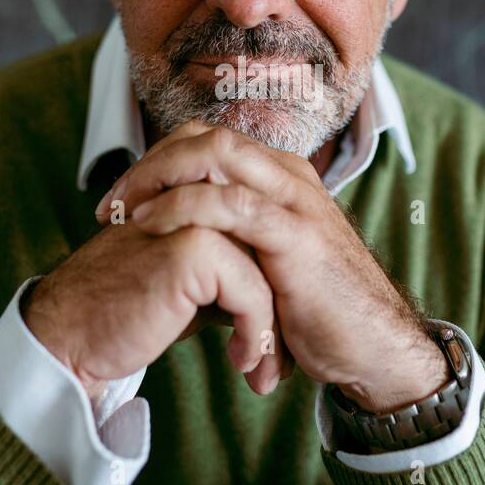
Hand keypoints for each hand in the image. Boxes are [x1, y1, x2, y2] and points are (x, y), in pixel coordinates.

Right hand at [22, 218, 290, 402]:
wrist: (72, 335)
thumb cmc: (129, 313)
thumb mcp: (193, 283)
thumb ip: (234, 269)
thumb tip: (284, 289)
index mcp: (199, 195)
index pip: (264, 235)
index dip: (277, 289)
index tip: (273, 340)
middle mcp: (200, 194)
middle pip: (272, 251)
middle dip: (283, 311)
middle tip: (276, 362)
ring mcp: (197, 215)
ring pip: (269, 273)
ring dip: (273, 330)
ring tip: (260, 369)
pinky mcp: (193, 247)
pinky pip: (253, 293)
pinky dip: (255, 334)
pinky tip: (240, 362)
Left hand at [96, 121, 448, 412]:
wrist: (374, 348)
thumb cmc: (319, 312)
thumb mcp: (269, 264)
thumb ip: (234, 241)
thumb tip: (178, 243)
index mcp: (281, 177)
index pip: (207, 140)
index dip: (157, 160)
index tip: (120, 199)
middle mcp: (288, 176)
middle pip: (205, 137)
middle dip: (149, 163)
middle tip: (111, 203)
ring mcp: (294, 201)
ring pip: (215, 154)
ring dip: (156, 178)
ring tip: (123, 214)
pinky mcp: (295, 236)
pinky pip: (230, 204)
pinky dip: (182, 208)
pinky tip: (151, 229)